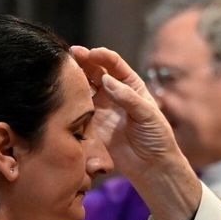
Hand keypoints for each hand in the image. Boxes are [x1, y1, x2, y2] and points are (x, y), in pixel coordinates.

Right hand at [71, 46, 176, 172]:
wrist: (151, 166)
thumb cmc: (156, 137)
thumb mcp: (147, 114)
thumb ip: (127, 97)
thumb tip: (107, 80)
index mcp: (131, 85)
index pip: (114, 64)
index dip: (102, 56)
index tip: (91, 53)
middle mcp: (114, 93)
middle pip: (96, 71)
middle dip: (83, 61)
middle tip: (70, 55)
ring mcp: (101, 108)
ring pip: (85, 87)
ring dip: (75, 78)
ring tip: (63, 72)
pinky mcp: (92, 124)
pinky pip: (79, 109)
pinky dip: (71, 101)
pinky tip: (63, 95)